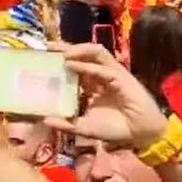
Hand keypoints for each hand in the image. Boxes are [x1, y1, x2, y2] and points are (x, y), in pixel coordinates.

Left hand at [44, 44, 167, 148]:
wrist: (139, 134)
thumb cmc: (115, 128)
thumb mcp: (85, 128)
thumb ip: (66, 124)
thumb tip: (45, 120)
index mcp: (91, 84)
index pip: (73, 66)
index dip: (59, 61)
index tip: (42, 59)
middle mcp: (99, 75)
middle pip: (82, 54)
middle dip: (65, 49)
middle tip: (47, 47)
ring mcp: (111, 73)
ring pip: (94, 53)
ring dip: (77, 50)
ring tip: (60, 52)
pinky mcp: (121, 76)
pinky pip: (102, 67)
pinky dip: (87, 64)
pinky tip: (72, 64)